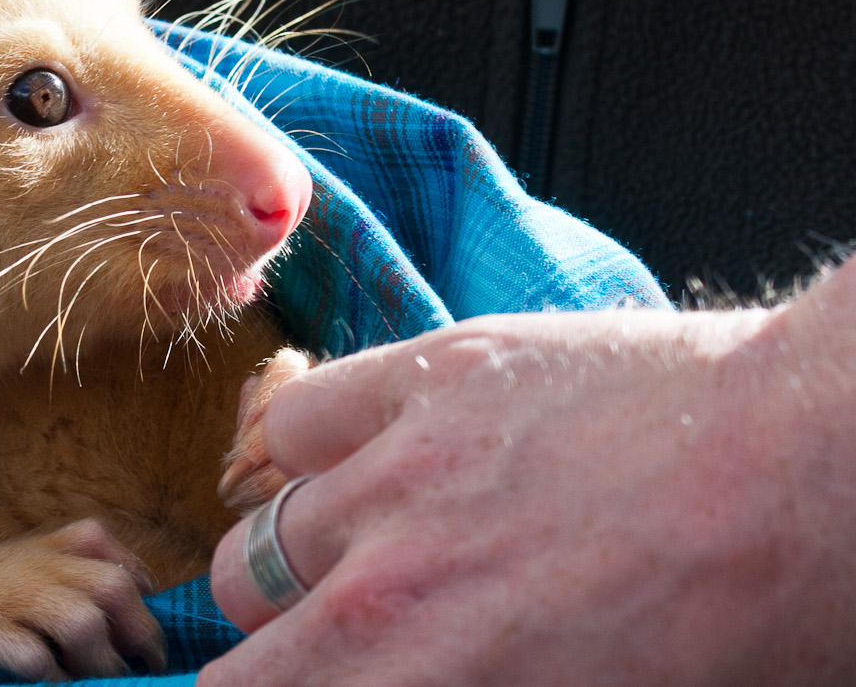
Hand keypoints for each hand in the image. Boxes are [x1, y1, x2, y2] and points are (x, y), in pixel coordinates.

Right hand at [205, 259, 855, 685]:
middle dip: (279, 674)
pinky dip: (314, 459)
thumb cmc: (761, 627)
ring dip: (293, 581)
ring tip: (368, 574)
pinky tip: (374, 472)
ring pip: (256, 551)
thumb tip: (425, 680)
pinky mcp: (425, 377)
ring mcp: (395, 477)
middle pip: (238, 661)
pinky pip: (294, 426)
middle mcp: (389, 595)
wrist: (827, 467)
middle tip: (342, 670)